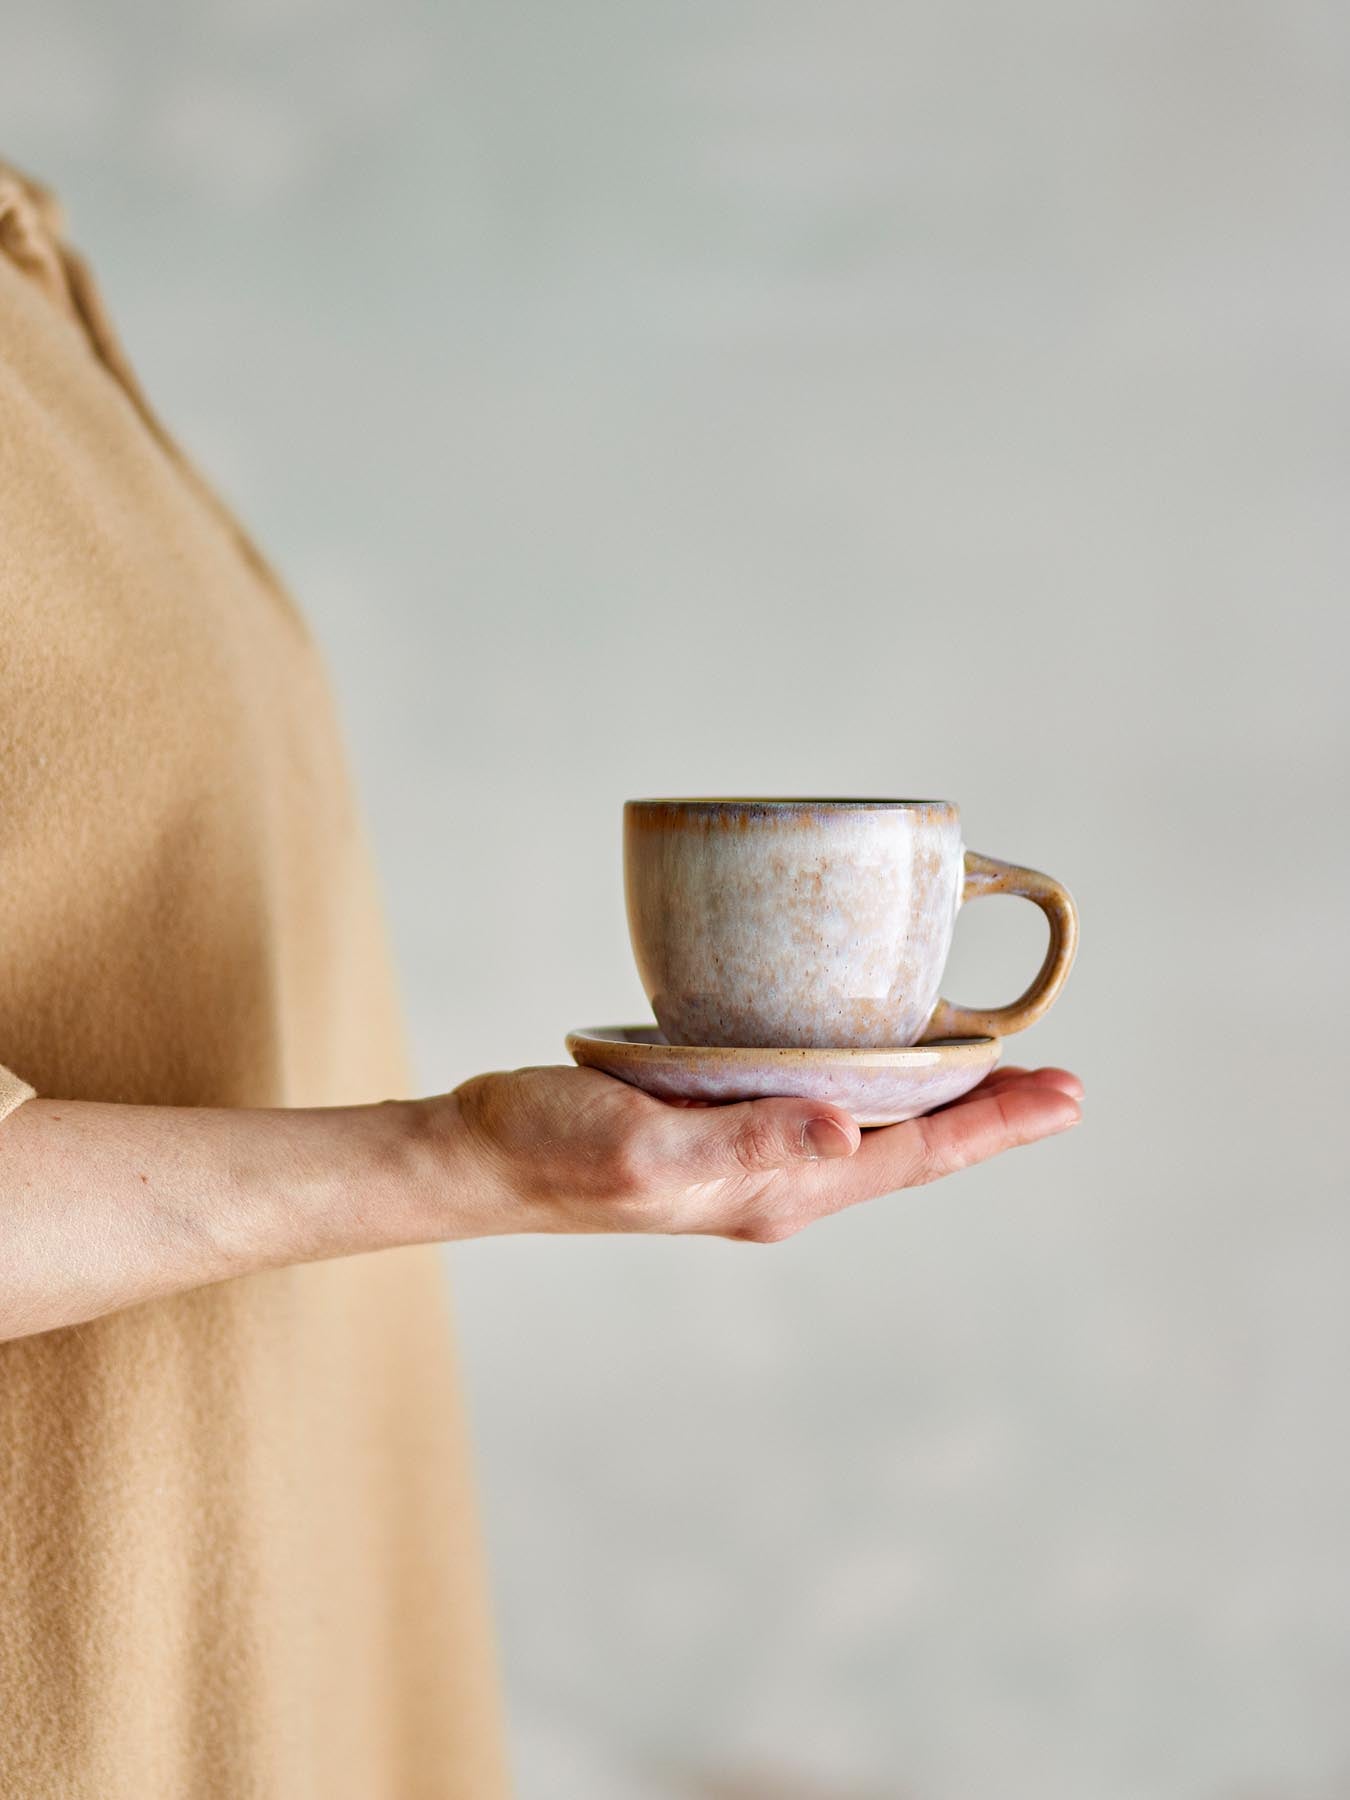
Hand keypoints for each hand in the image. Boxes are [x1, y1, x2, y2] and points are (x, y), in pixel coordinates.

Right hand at [434, 1062, 1081, 1243]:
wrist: (479, 1157)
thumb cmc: (551, 1150)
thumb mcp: (647, 1143)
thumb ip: (748, 1139)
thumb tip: (847, 1134)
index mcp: (776, 1190)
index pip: (913, 1157)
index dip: (995, 1126)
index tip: (1067, 1094)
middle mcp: (778, 1181)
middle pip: (908, 1146)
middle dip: (988, 1114)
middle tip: (1061, 1080)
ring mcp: (749, 1156)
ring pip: (870, 1126)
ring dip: (936, 1098)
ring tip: (995, 1066)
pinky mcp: (718, 1124)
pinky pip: (819, 1103)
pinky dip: (868, 1077)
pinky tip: (873, 1050)